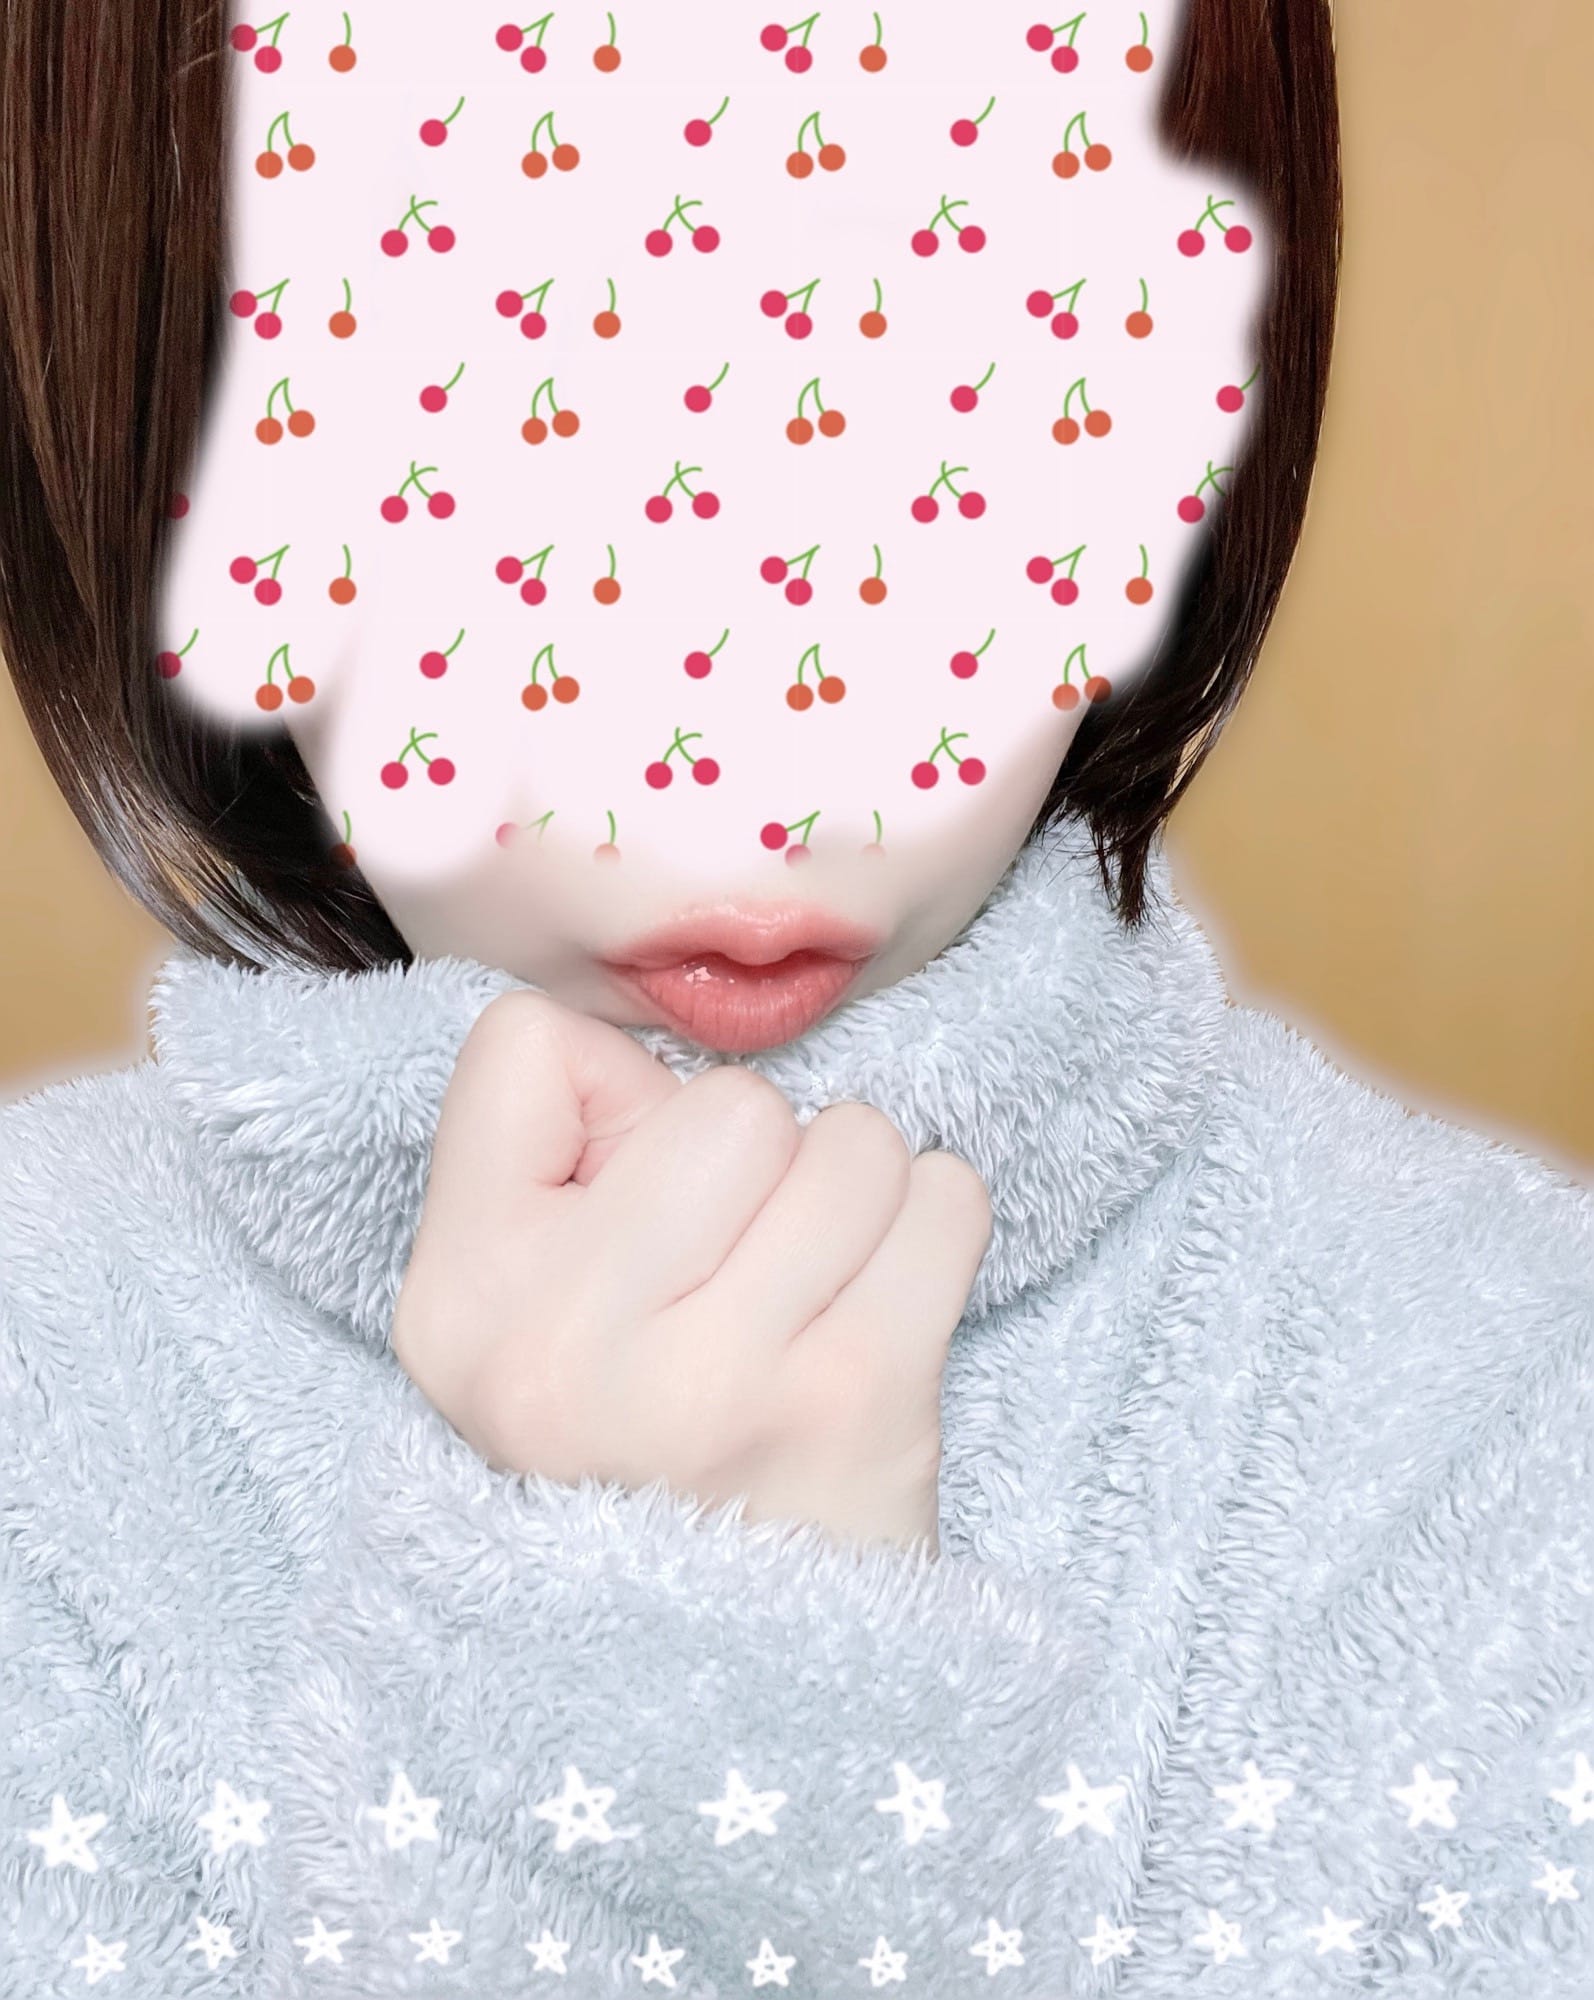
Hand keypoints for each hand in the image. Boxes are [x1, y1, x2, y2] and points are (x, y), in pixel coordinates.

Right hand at [390, 990, 992, 1553]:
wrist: (724, 1671)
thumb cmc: (632, 1443)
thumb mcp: (520, 1308)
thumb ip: (556, 1147)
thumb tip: (668, 1053)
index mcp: (461, 1300)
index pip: (526, 1043)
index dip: (608, 1103)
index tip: (630, 1211)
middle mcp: (569, 1346)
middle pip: (733, 1102)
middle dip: (762, 1157)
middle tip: (742, 1261)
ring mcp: (724, 1379)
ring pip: (857, 1141)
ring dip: (857, 1195)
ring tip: (814, 1288)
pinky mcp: (861, 1406)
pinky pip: (949, 1199)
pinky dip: (931, 1231)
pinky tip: (879, 1307)